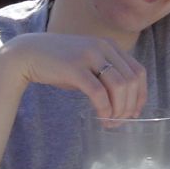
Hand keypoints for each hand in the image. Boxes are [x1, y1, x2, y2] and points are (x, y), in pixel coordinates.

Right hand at [0, 33, 146, 118]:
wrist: (29, 54)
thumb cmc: (60, 63)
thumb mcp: (88, 64)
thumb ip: (106, 75)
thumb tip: (125, 102)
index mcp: (110, 46)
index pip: (138, 71)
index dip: (141, 95)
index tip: (135, 112)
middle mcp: (103, 47)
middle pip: (131, 81)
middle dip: (130, 105)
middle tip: (121, 121)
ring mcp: (90, 56)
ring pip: (119, 86)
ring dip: (119, 109)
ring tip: (111, 122)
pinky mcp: (75, 67)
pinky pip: (98, 92)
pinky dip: (105, 108)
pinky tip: (101, 118)